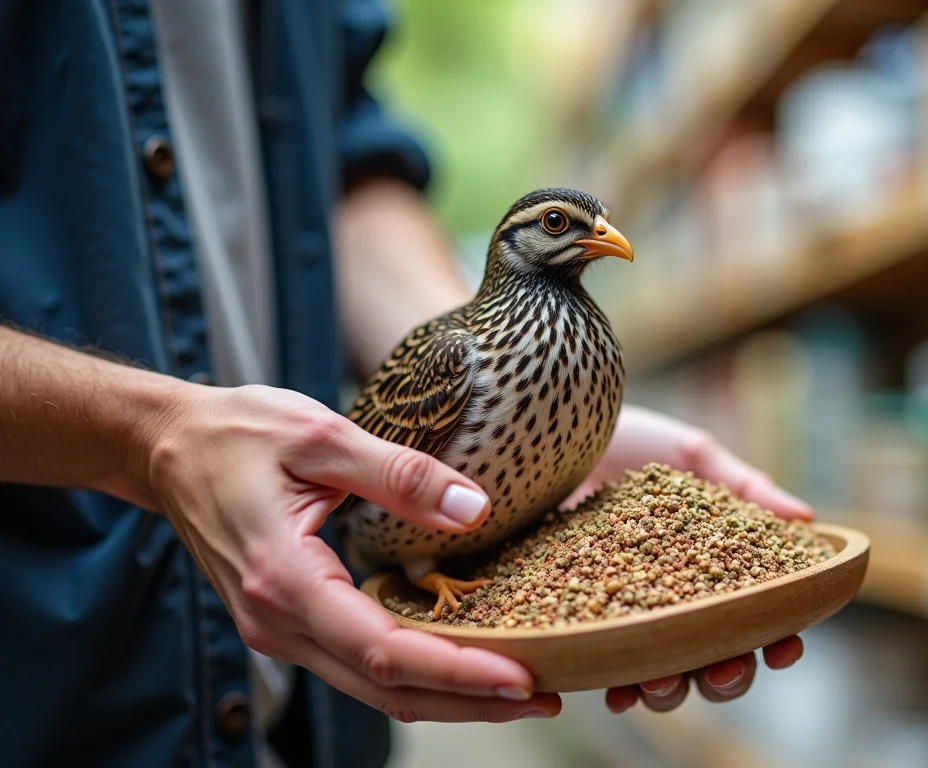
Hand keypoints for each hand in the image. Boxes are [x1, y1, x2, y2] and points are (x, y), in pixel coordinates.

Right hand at [145, 383, 561, 722]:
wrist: (167, 448)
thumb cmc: (238, 434)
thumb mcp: (321, 435)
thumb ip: (400, 474)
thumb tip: (474, 507)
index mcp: (287, 581)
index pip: (387, 650)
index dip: (460, 673)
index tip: (524, 679)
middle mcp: (280, 624)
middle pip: (388, 689)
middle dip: (470, 702)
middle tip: (547, 697)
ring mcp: (280, 631)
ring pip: (375, 688)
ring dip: (447, 695)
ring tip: (520, 687)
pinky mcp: (288, 623)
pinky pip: (360, 664)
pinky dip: (416, 672)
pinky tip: (462, 658)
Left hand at [566, 405, 811, 713]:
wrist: (553, 433)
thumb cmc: (630, 442)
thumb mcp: (690, 458)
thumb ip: (745, 487)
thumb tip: (806, 519)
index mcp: (713, 570)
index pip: (757, 617)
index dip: (778, 638)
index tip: (786, 645)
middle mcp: (675, 603)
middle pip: (715, 662)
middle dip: (727, 676)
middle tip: (724, 669)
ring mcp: (627, 616)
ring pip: (663, 677)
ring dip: (671, 689)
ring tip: (664, 678)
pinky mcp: (578, 621)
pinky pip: (602, 667)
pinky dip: (615, 685)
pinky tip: (616, 691)